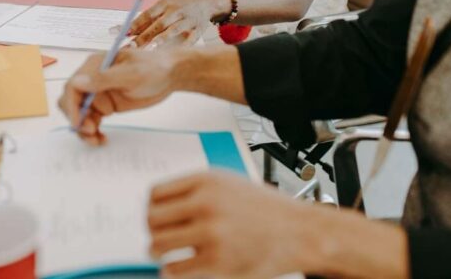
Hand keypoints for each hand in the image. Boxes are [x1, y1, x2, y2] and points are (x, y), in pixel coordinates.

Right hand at [59, 47, 181, 144]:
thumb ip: (104, 79)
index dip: (72, 105)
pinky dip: (92, 131)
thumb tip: (77, 81)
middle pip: (71, 101)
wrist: (169, 76)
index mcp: (95, 66)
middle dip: (77, 118)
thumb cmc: (153, 69)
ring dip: (83, 129)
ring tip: (97, 140)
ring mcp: (98, 93)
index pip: (73, 85)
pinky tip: (101, 139)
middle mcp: (92, 79)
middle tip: (92, 131)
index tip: (79, 123)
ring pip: (79, 114)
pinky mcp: (105, 105)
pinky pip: (91, 120)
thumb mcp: (132, 74)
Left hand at [129, 0, 225, 46]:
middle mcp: (174, 11)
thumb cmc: (180, 4)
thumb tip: (127, 30)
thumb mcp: (165, 5)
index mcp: (164, 4)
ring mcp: (187, 19)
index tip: (119, 33)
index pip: (145, 15)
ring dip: (162, 38)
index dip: (133, 25)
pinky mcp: (198, 28)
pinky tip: (177, 52)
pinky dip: (185, 45)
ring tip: (151, 46)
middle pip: (157, 25)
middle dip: (143, 36)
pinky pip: (191, 38)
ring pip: (173, 30)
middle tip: (131, 47)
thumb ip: (149, 18)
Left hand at [148, 171, 319, 277]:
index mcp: (206, 180)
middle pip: (151, 218)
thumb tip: (161, 206)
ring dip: (156, 251)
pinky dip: (171, 271)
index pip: (155, 194)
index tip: (155, 217)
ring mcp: (211, 232)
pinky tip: (179, 267)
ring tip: (162, 254)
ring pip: (158, 244)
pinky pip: (175, 269)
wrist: (300, 232)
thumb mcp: (230, 183)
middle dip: (151, 230)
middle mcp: (206, 202)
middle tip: (157, 238)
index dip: (151, 208)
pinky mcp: (217, 261)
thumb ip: (197, 190)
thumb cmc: (267, 209)